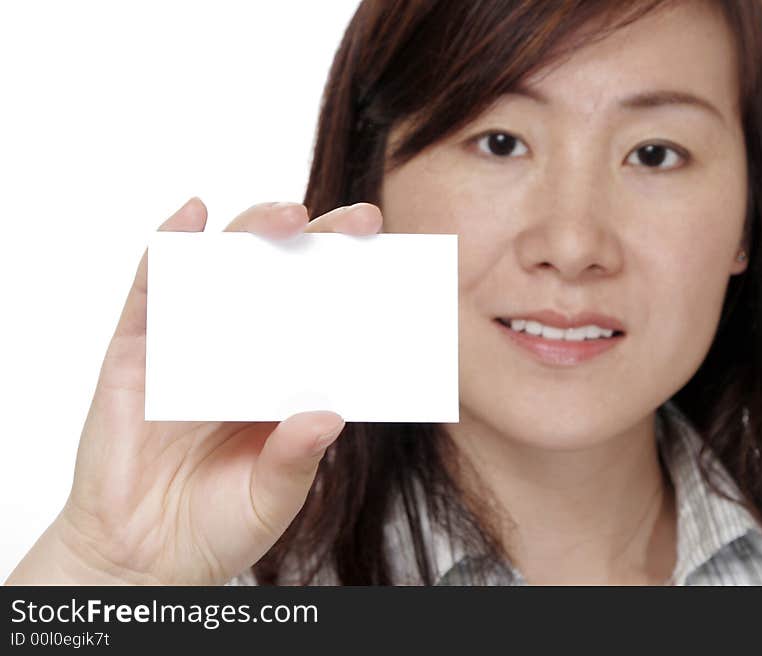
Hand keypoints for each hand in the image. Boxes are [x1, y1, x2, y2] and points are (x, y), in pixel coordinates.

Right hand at [5, 199, 382, 584]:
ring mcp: (187, 344)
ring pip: (222, 269)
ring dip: (253, 231)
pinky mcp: (136, 351)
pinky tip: (192, 216)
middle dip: (319, 242)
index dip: (352, 284)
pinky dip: (170, 246)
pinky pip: (150, 288)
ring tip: (290, 217)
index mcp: (280, 379)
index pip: (321, 316)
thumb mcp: (271, 498)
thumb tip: (327, 415)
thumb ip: (296, 458)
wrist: (139, 557)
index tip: (391, 259)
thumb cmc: (212, 525)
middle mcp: (239, 350)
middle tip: (360, 223)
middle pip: (280, 277)